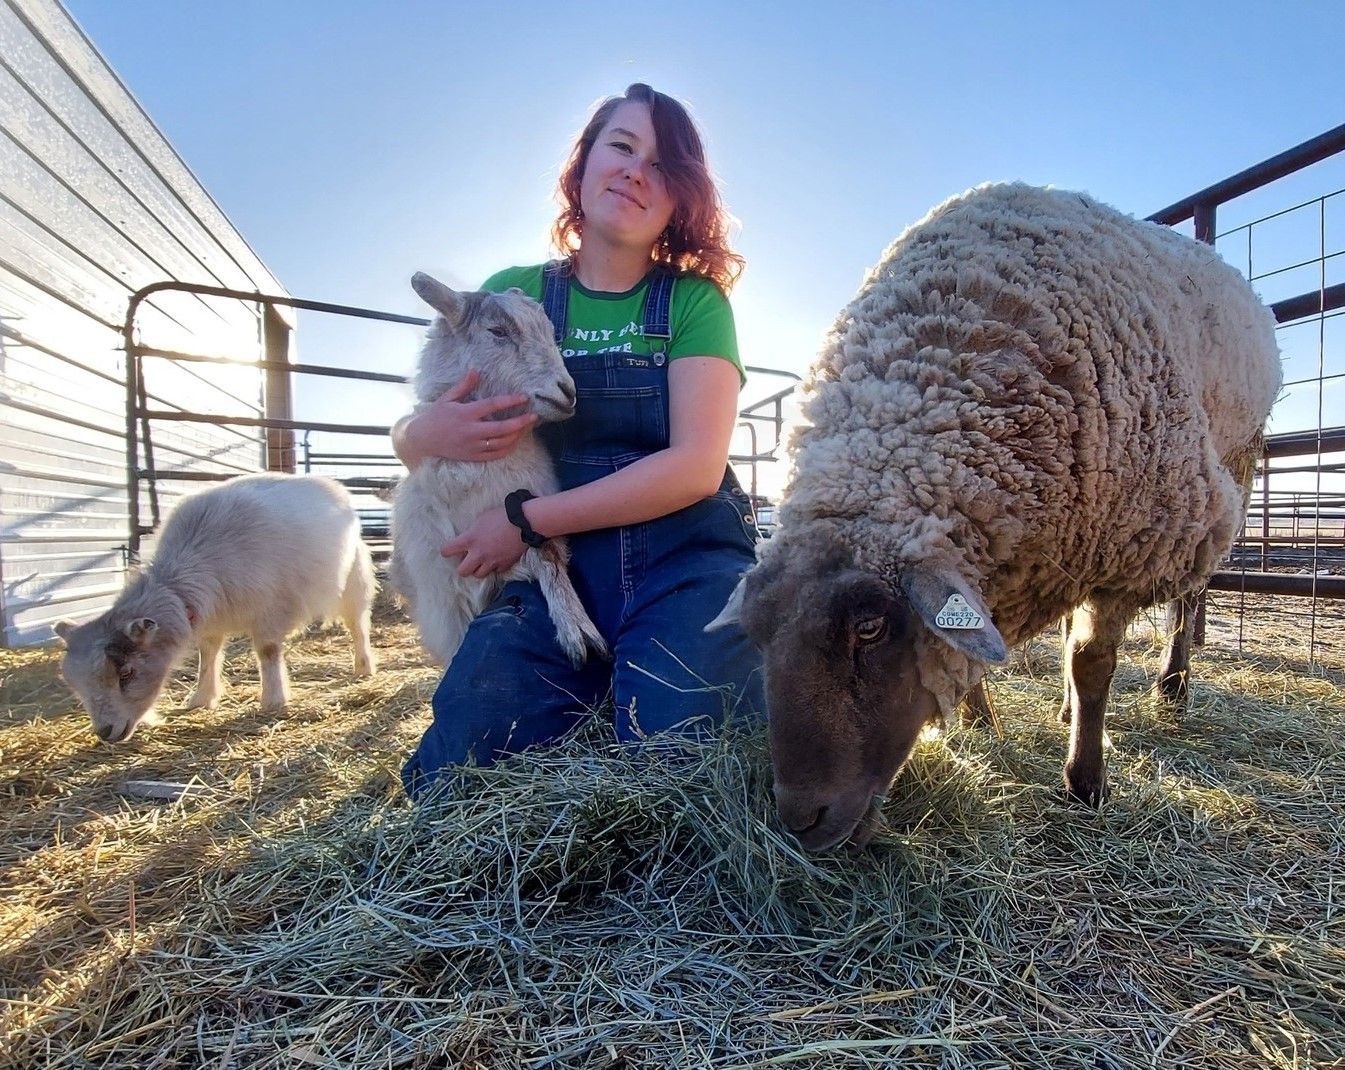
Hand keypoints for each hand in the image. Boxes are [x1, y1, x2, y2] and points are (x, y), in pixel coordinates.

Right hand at [408, 369, 539, 462]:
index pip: (492, 405)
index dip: (510, 401)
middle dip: (520, 422)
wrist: (422, 440)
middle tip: (534, 416)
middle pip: (502, 428)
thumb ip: (464, 386)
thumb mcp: (447, 398)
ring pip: (501, 443)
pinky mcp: (473, 456)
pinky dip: (508, 448)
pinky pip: (495, 454)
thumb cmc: (435, 416)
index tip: (524, 397)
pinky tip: (515, 441)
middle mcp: (470, 431)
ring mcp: (472, 446)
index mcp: (465, 414)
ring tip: (526, 427)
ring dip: (516, 435)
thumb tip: (476, 370)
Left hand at [441, 506, 527, 576]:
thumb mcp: (481, 519)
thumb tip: (470, 537)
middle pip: (462, 571)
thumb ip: (472, 531)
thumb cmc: (501, 516)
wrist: (524, 523)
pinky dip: (494, 568)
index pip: (447, 551)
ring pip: (479, 575)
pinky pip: (495, 572)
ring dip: (478, 569)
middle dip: (463, 566)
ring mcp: (492, 562)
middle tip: (467, 560)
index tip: (449, 550)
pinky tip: (496, 560)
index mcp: (469, 540)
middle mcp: (478, 554)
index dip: (446, 551)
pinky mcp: (504, 565)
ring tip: (482, 562)